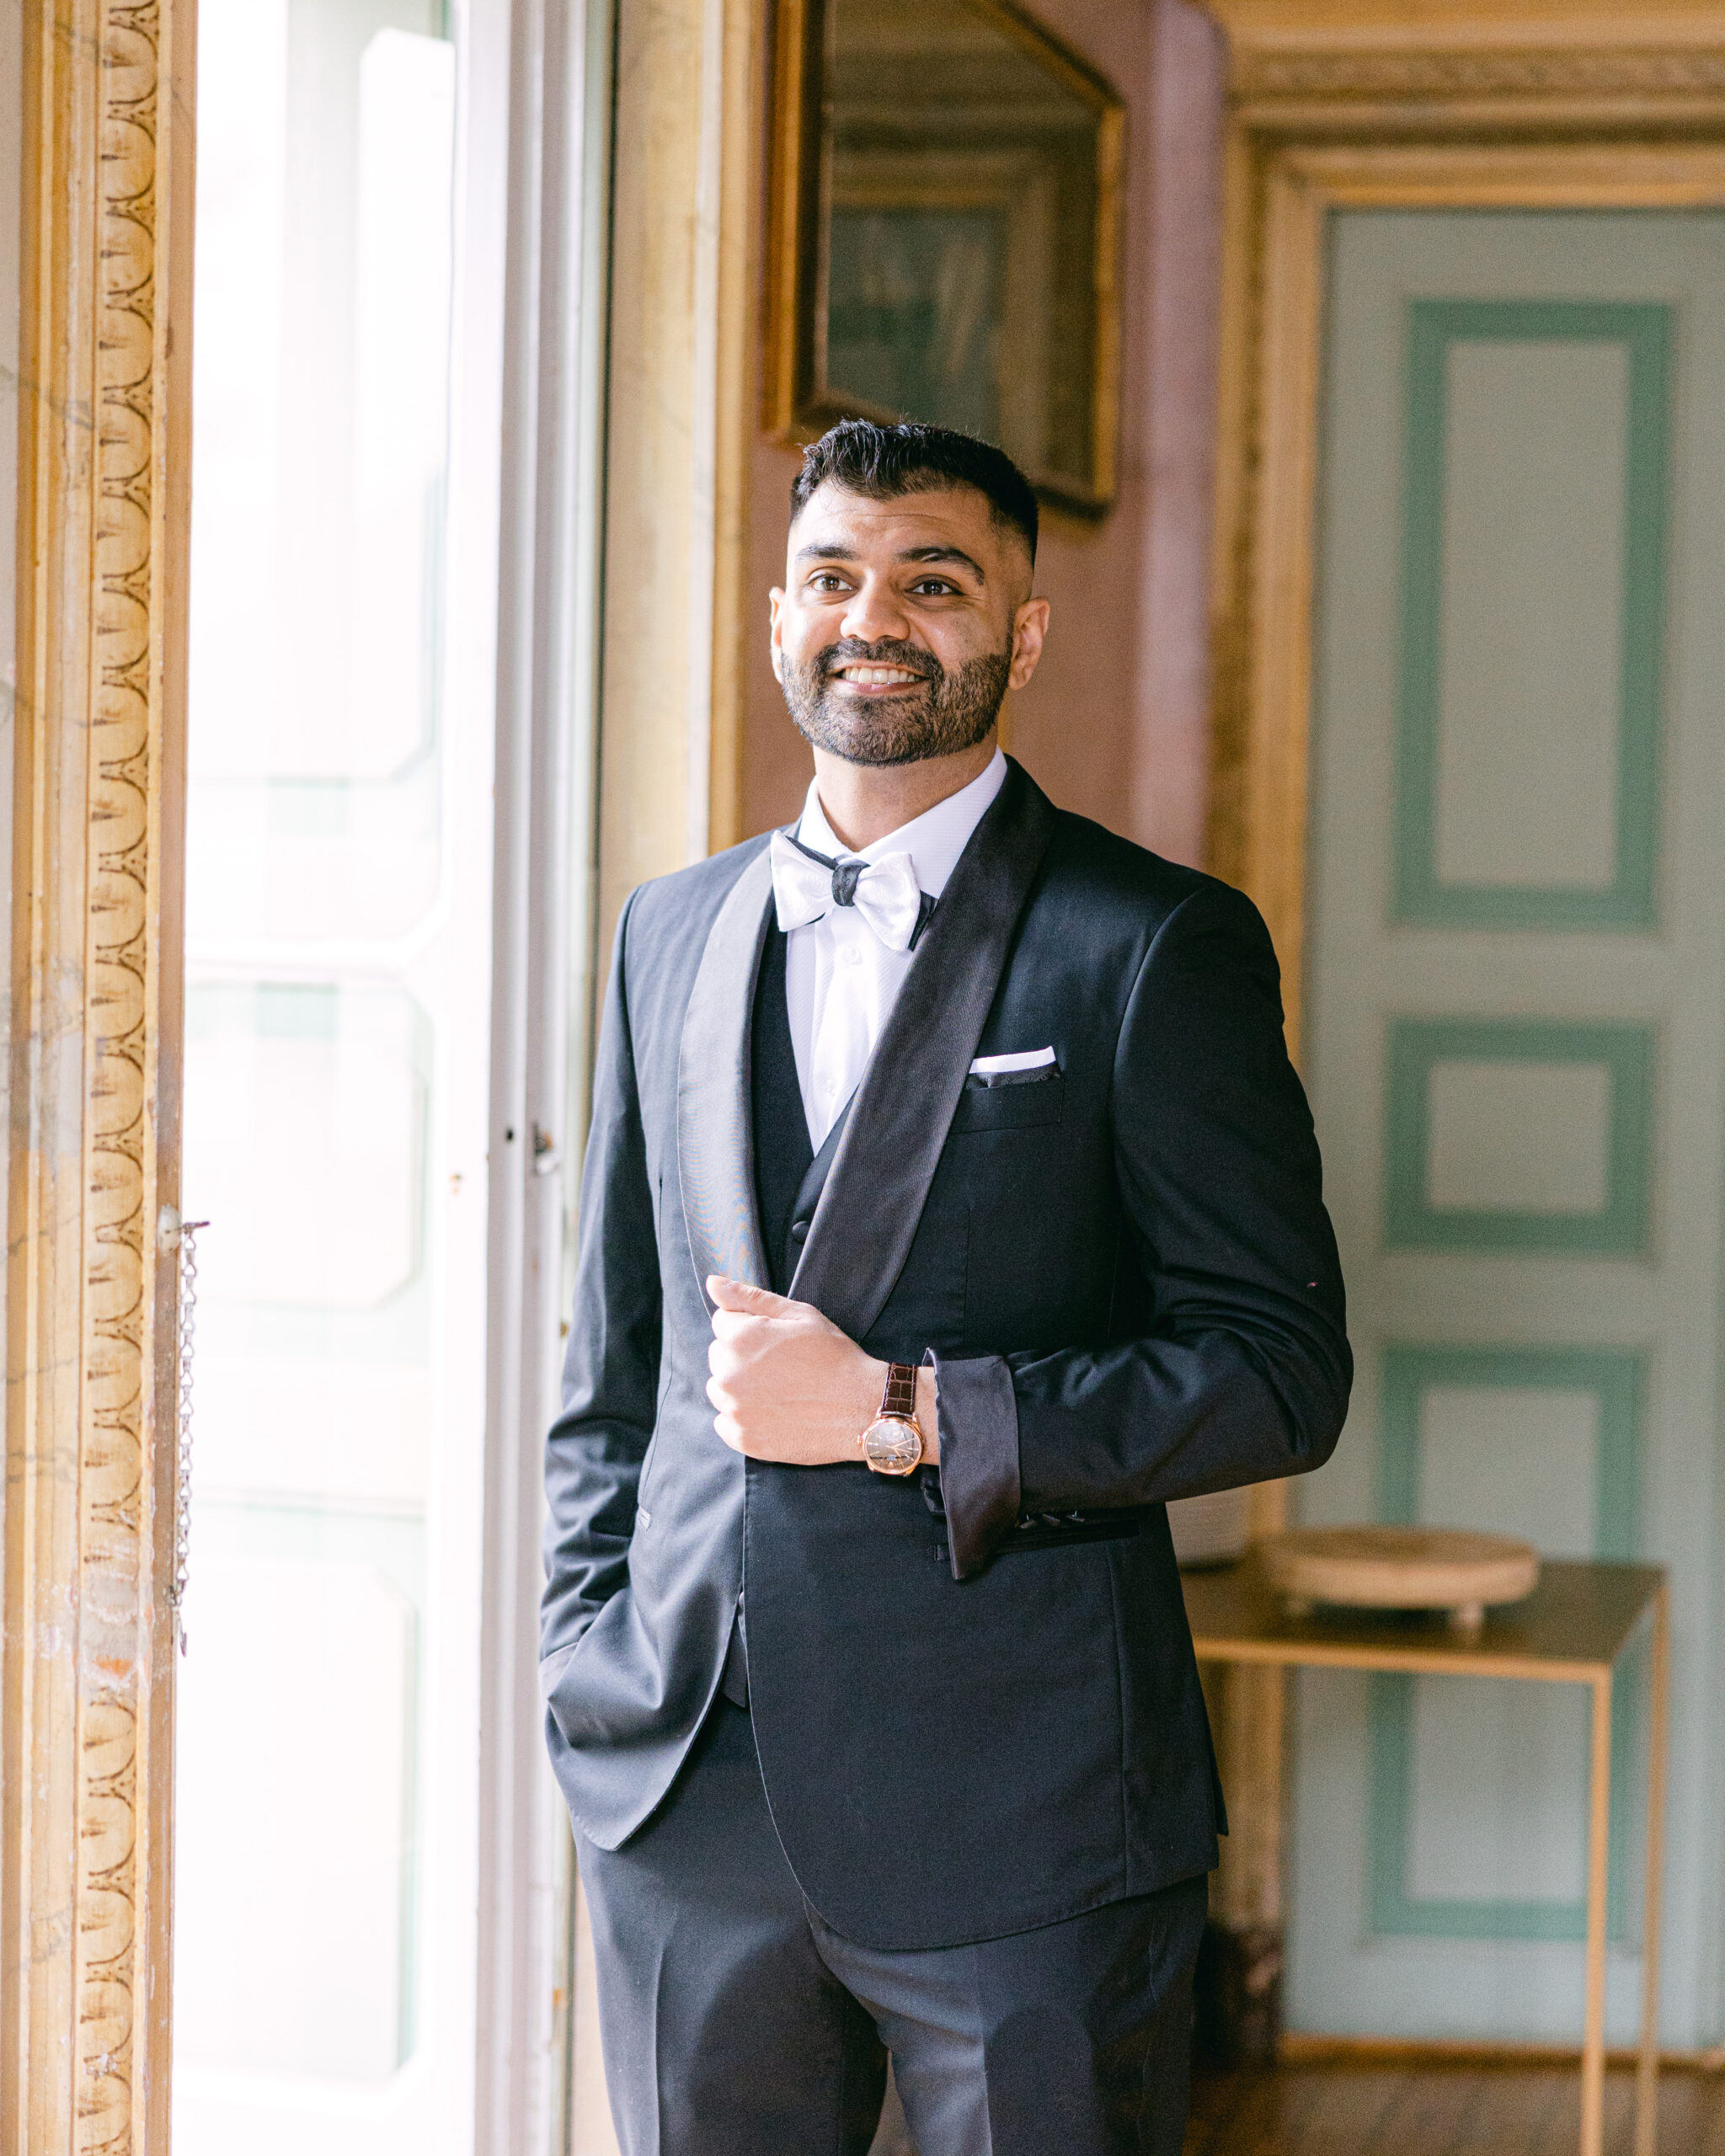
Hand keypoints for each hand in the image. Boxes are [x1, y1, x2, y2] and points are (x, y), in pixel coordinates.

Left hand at [704, 1277, 936, 1465]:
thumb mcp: (799, 1315)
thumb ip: (750, 1297)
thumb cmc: (834, 1357)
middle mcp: (729, 1374)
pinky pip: (725, 1423)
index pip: (722, 1322)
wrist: (862, 1409)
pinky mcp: (744, 1439)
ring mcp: (735, 1410)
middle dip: (741, 1355)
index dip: (751, 1327)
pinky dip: (743, 1418)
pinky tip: (773, 1412)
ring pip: (719, 1389)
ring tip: (777, 1389)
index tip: (777, 1340)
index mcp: (741, 1338)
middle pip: (718, 1355)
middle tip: (781, 1365)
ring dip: (739, 1387)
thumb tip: (713, 1282)